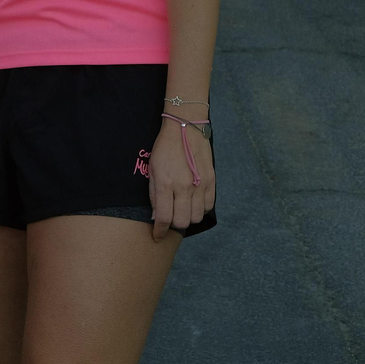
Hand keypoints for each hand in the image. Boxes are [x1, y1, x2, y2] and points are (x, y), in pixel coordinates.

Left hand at [147, 116, 214, 240]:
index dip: (160, 231)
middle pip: (182, 221)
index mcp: (166, 183)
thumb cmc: (165, 147)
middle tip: (170, 219)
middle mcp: (184, 187)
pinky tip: (193, 202)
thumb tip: (157, 215)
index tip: (157, 236)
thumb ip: (154, 194)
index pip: (164, 218)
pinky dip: (200, 209)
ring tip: (182, 209)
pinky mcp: (211, 181)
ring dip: (188, 217)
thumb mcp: (152, 169)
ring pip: (197, 217)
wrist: (185, 128)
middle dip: (174, 225)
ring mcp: (200, 184)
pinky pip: (208, 206)